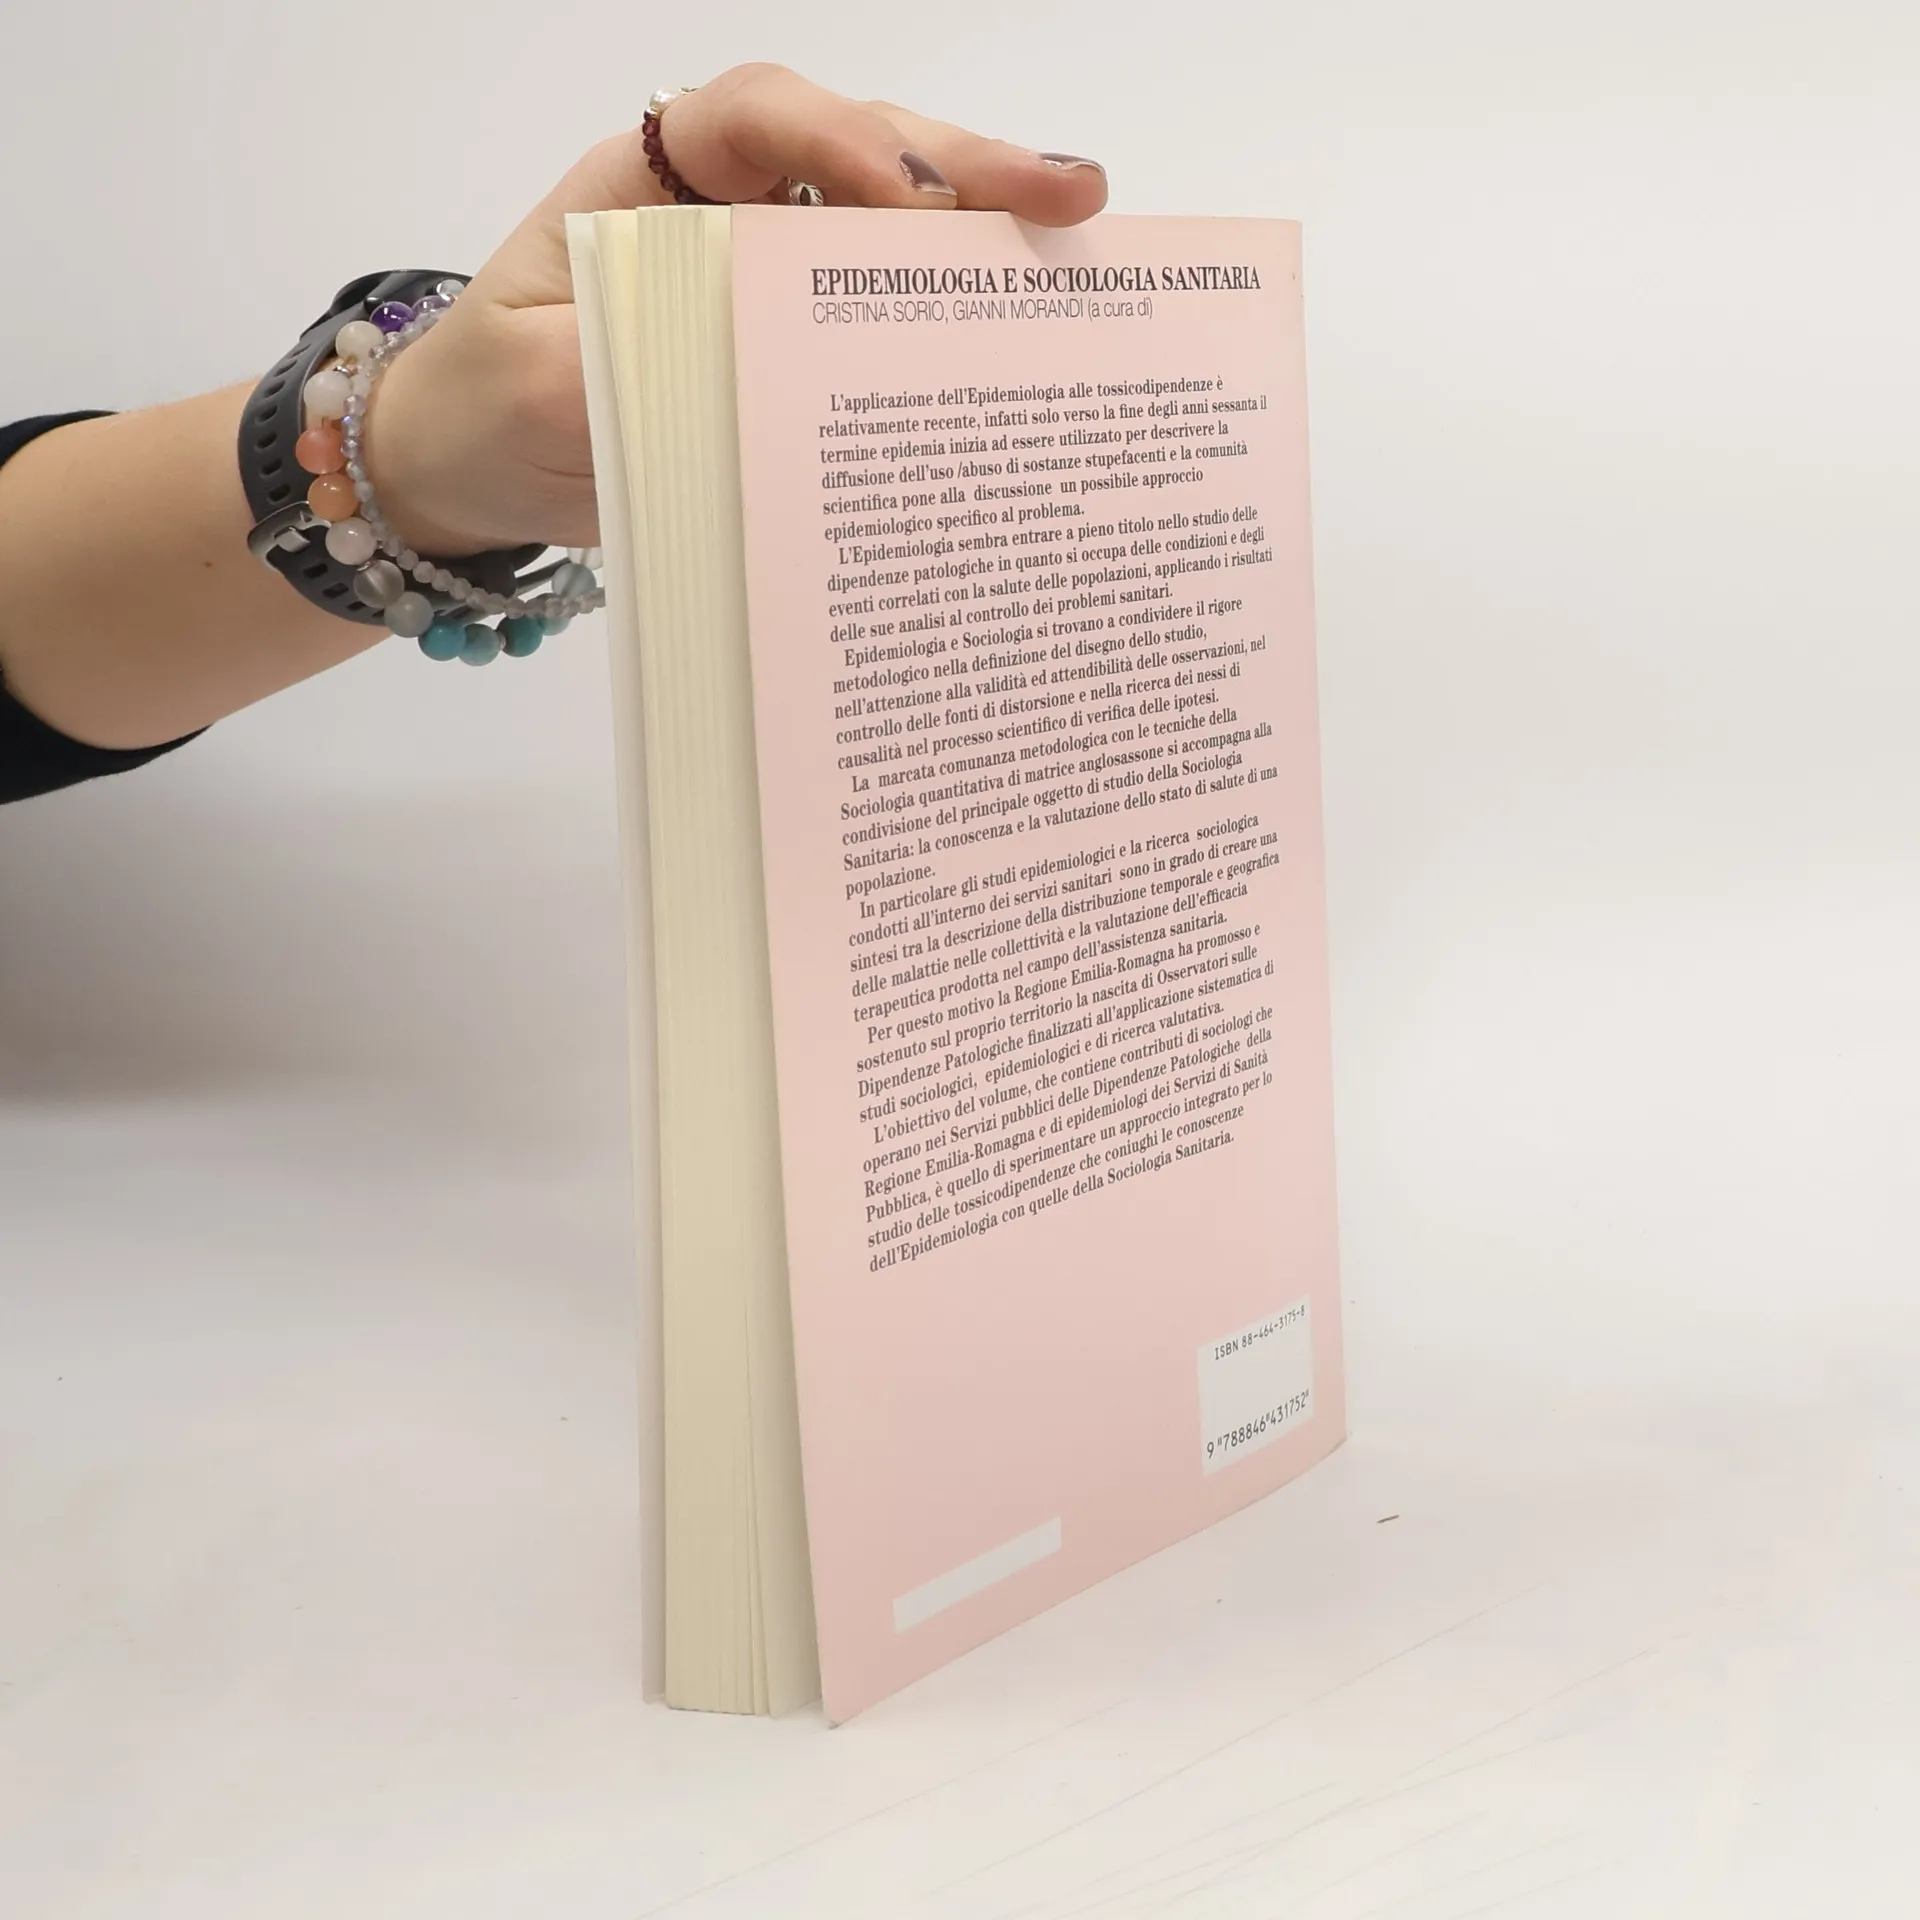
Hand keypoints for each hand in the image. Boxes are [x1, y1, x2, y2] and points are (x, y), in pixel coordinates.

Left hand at [370, 65, 1108, 556]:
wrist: (473, 470)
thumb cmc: (487, 406)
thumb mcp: (531, 389)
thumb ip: (622, 370)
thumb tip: (738, 383)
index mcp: (649, 186)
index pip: (752, 119)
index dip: (836, 138)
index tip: (904, 195)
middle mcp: (726, 212)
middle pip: (856, 153)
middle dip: (963, 170)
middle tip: (1068, 196)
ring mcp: (769, 278)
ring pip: (887, 231)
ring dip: (983, 237)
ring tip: (1081, 246)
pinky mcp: (794, 351)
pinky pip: (880, 322)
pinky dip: (950, 324)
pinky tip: (1024, 333)